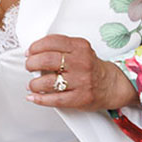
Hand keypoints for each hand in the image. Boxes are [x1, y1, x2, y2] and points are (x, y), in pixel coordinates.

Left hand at [24, 34, 139, 111]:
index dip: (36, 47)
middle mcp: (80, 62)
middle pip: (46, 60)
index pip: (52, 42)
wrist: (111, 84)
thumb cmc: (92, 67)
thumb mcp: (80, 50)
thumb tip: (35, 52)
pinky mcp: (79, 98)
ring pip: (48, 81)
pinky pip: (54, 99)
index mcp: (79, 47)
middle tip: (29, 66)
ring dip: (34, 84)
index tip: (30, 52)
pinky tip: (34, 97)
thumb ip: (62, 48)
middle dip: (32, 63)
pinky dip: (40, 99)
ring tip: (32, 84)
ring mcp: (80, 81)